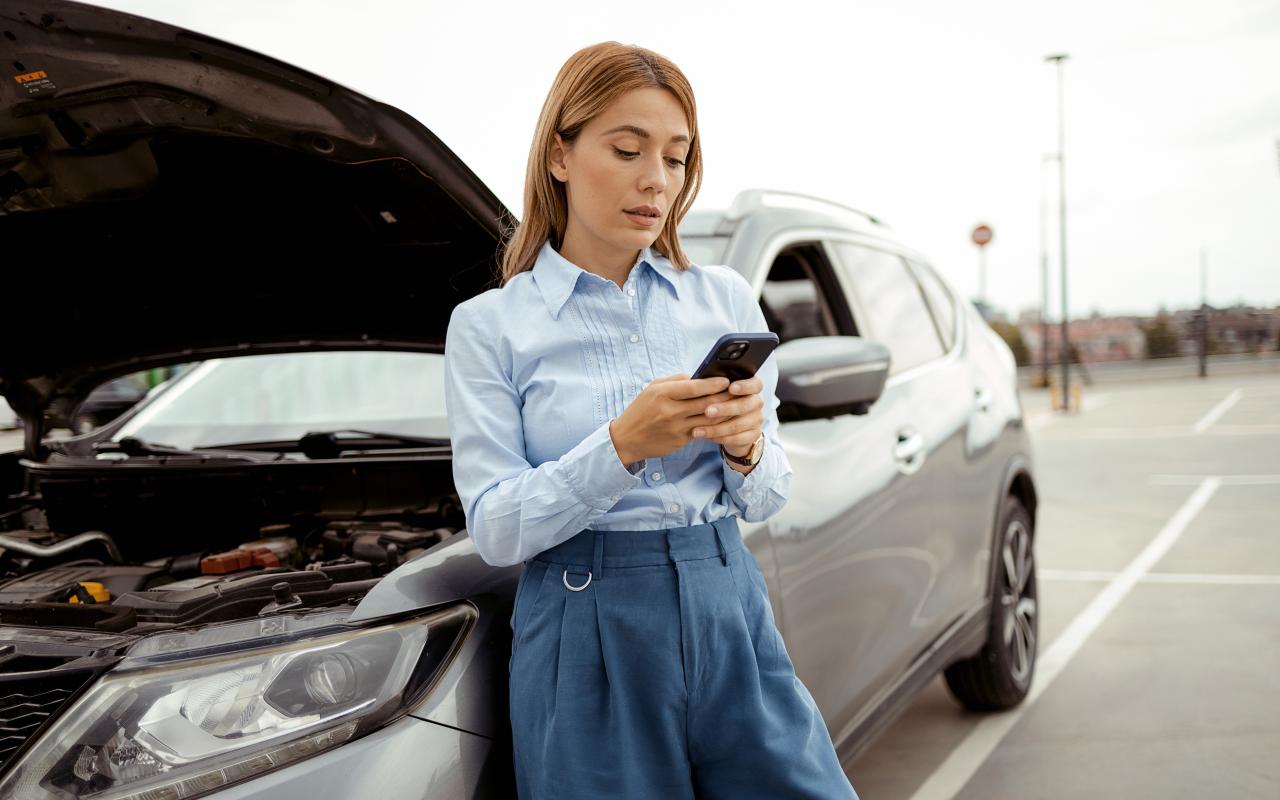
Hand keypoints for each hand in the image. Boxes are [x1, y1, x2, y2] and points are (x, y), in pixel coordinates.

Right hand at [609, 373, 730, 463]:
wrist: (626, 439)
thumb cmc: (641, 410)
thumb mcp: (652, 389)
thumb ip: (675, 380)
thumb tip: (698, 376)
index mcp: (663, 394)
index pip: (694, 387)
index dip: (714, 384)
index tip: (727, 381)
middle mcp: (670, 411)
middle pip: (705, 403)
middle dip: (724, 397)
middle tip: (738, 392)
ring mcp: (676, 427)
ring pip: (708, 419)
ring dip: (724, 413)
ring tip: (736, 406)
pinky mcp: (680, 440)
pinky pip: (703, 431)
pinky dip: (715, 425)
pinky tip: (724, 420)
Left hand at [687, 375, 764, 456]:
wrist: (732, 425)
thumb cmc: (722, 401)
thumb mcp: (720, 391)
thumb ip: (716, 386)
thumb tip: (700, 382)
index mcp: (752, 387)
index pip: (755, 384)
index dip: (744, 386)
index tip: (730, 388)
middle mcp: (757, 402)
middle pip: (744, 405)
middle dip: (724, 409)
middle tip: (707, 411)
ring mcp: (757, 420)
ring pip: (738, 425)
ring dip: (716, 428)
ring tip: (697, 430)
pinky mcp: (753, 435)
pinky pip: (737, 439)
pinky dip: (720, 438)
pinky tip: (706, 437)